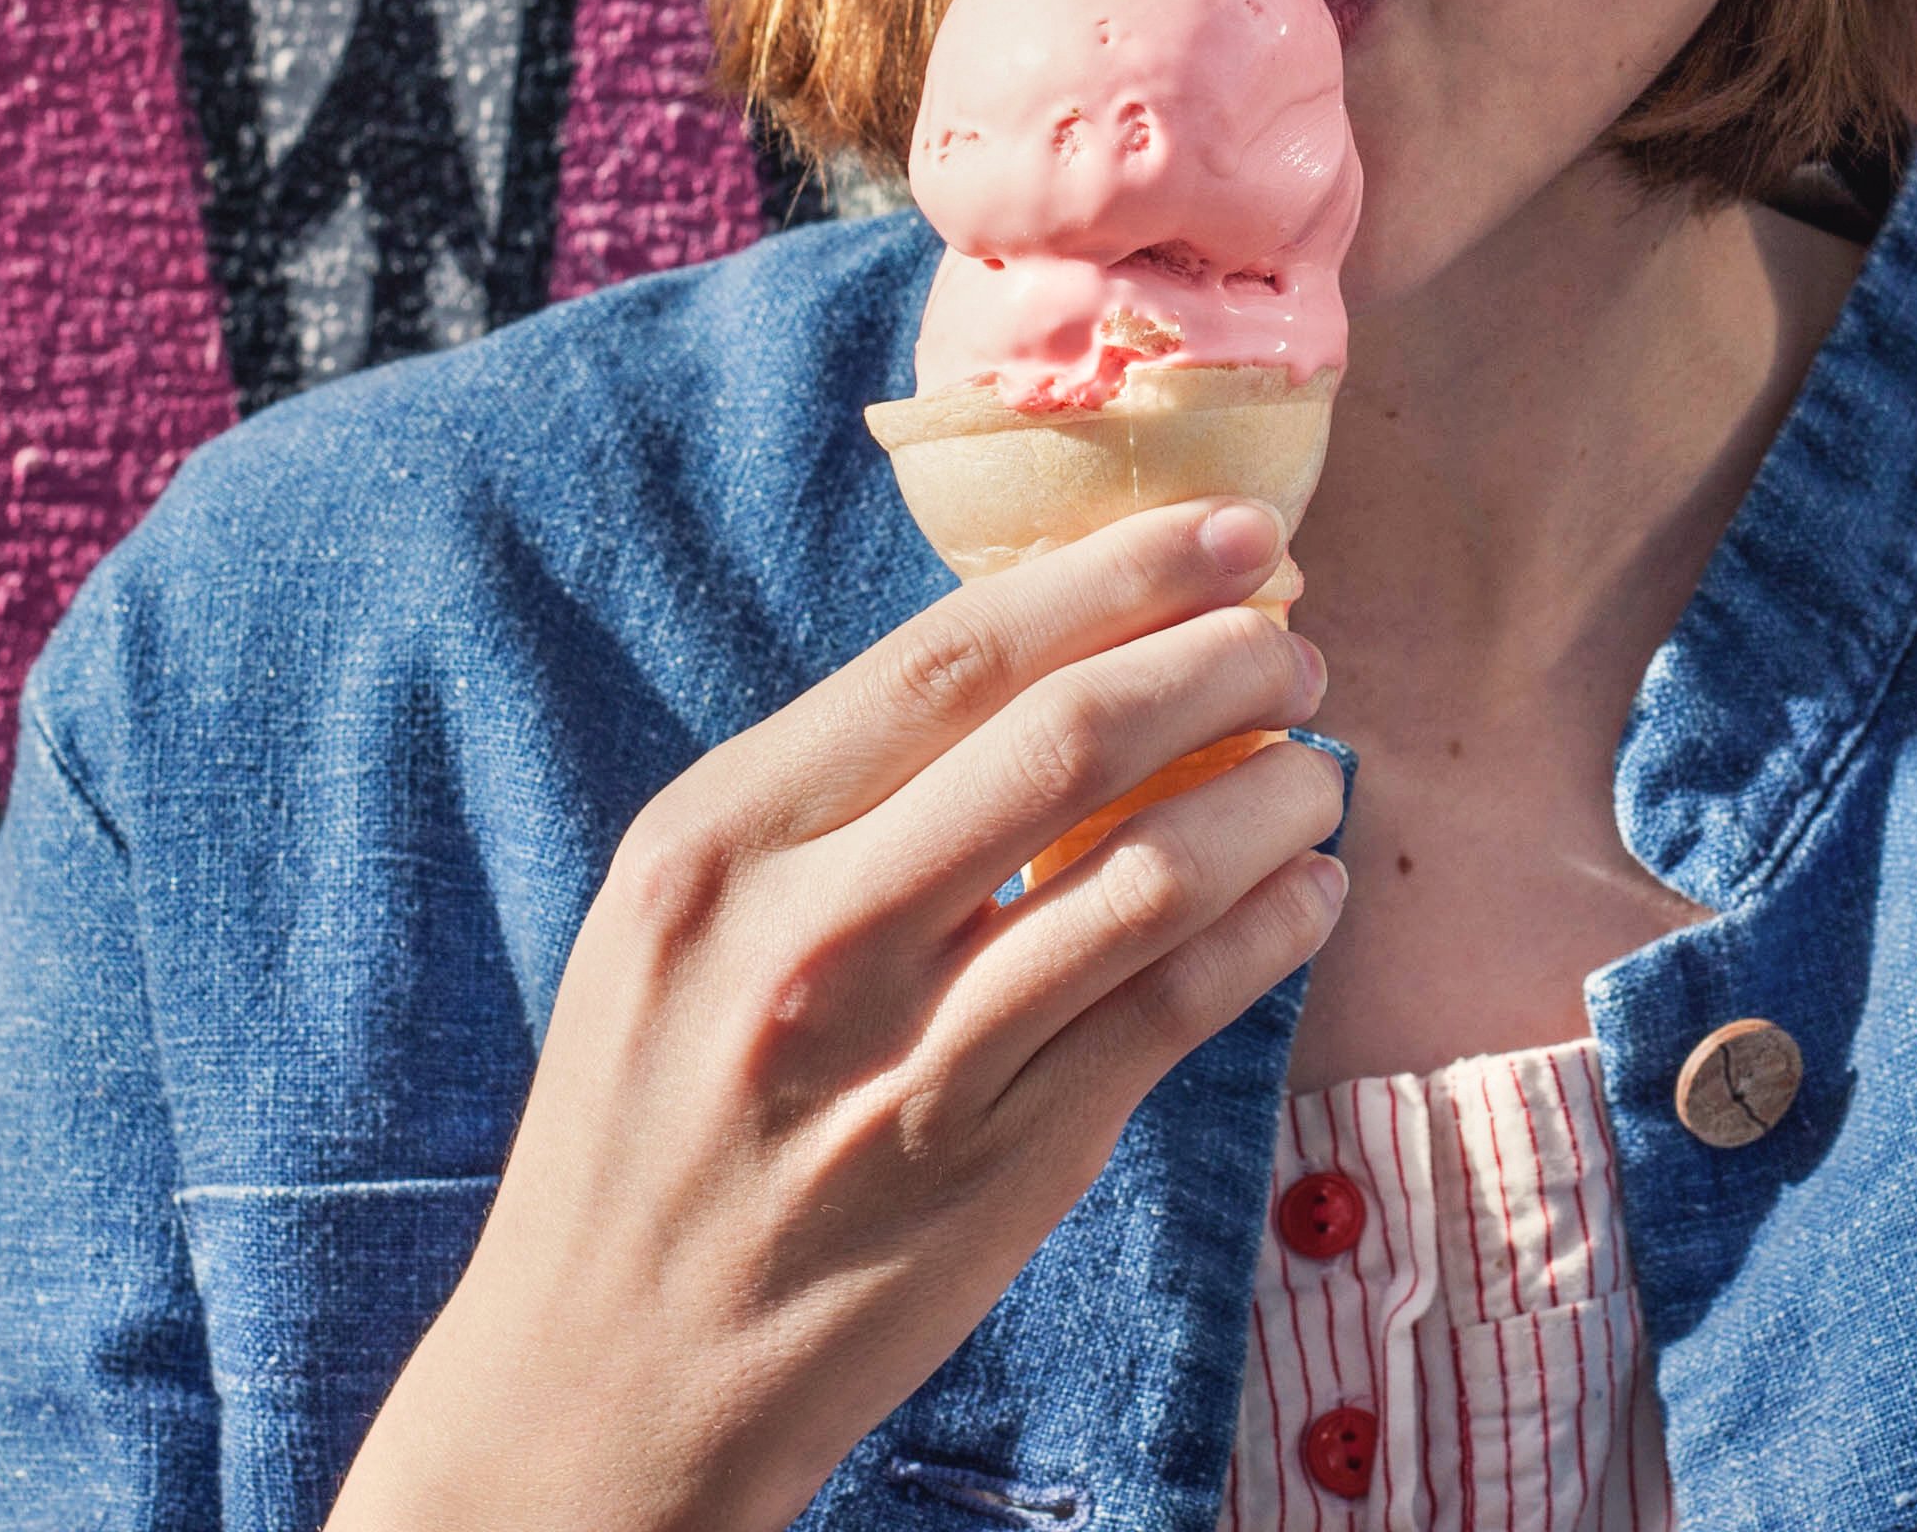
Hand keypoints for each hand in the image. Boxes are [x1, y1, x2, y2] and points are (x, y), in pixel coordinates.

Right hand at [330, 501, 1345, 1531]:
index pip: (949, 660)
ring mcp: (906, 1067)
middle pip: (1064, 742)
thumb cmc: (653, 1120)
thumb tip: (1046, 654)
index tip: (1225, 532)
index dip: (1114, 576)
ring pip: (1146, 877)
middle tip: (1291, 636)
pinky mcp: (996, 1171)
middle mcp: (804, 944)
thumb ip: (835, 798)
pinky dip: (1265, 931)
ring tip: (1314, 766)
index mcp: (716, 846)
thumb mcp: (683, 923)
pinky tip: (1302, 893)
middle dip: (1216, 660)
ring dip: (1268, 795)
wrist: (601, 1385)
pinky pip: (1171, 1014)